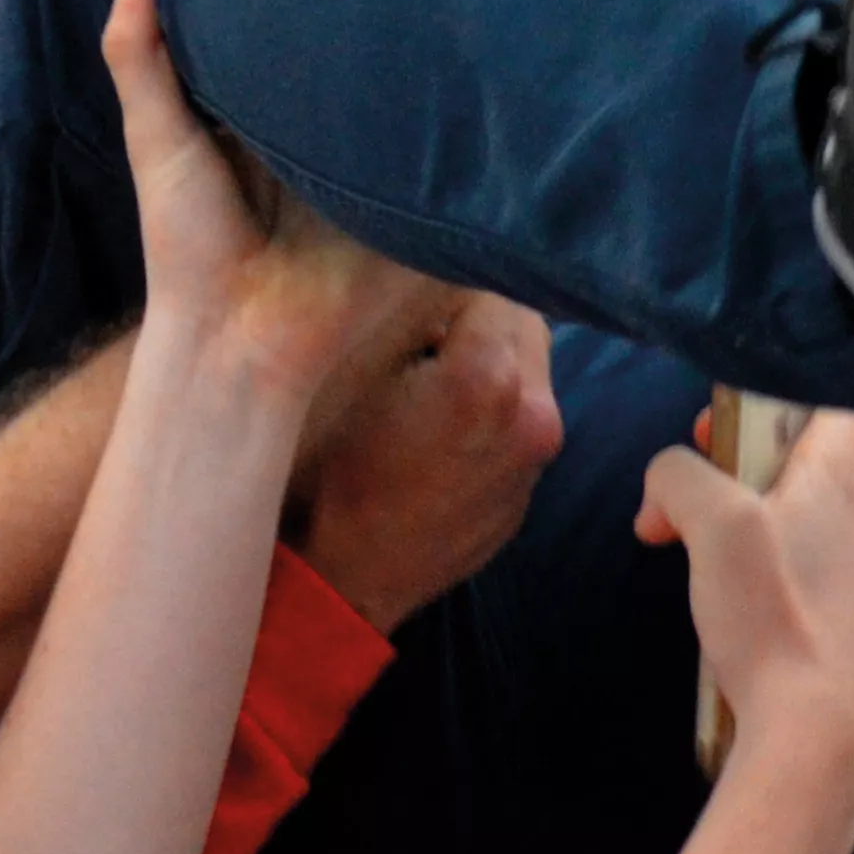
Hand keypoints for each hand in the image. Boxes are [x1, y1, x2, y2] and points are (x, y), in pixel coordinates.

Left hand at [110, 0, 438, 403]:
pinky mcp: (410, 198)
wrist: (240, 342)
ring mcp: (372, 162)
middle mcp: (322, 129)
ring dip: (421, 44)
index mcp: (265, 109)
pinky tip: (475, 43)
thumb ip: (142, 51)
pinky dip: (452, 109)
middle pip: (351, 50)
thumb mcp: (157, 137)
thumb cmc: (188, 245)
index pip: (288, 25)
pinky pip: (437, 147)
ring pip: (401, 90)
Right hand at [293, 295, 563, 629]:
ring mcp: (534, 466)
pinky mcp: (524, 500)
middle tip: (414, 334)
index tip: (405, 292)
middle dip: (475, 316)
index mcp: (489, 378)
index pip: (490, 278)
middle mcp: (534, 417)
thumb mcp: (342, 370)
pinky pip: (515, 428)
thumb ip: (396, 307)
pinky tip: (431, 438)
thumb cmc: (320, 479)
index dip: (441, 276)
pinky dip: (486, 417)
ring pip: (525, 374)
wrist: (332, 588)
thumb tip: (416, 264)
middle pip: (523, 321)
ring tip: (421, 387)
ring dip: (486, 363)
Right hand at [637, 408, 853, 772]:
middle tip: (705, 462)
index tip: (741, 403)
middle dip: (759, 443)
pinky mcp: (852, 613)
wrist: (816, 729)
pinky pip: (814, 556)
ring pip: (816, 503)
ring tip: (701, 530)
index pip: (849, 389)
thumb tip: (666, 483)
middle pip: (826, 444)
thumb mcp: (711, 524)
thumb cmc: (774, 613)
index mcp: (847, 472)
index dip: (796, 380)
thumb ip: (679, 477)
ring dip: (756, 502)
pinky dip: (771, 553)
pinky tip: (731, 589)